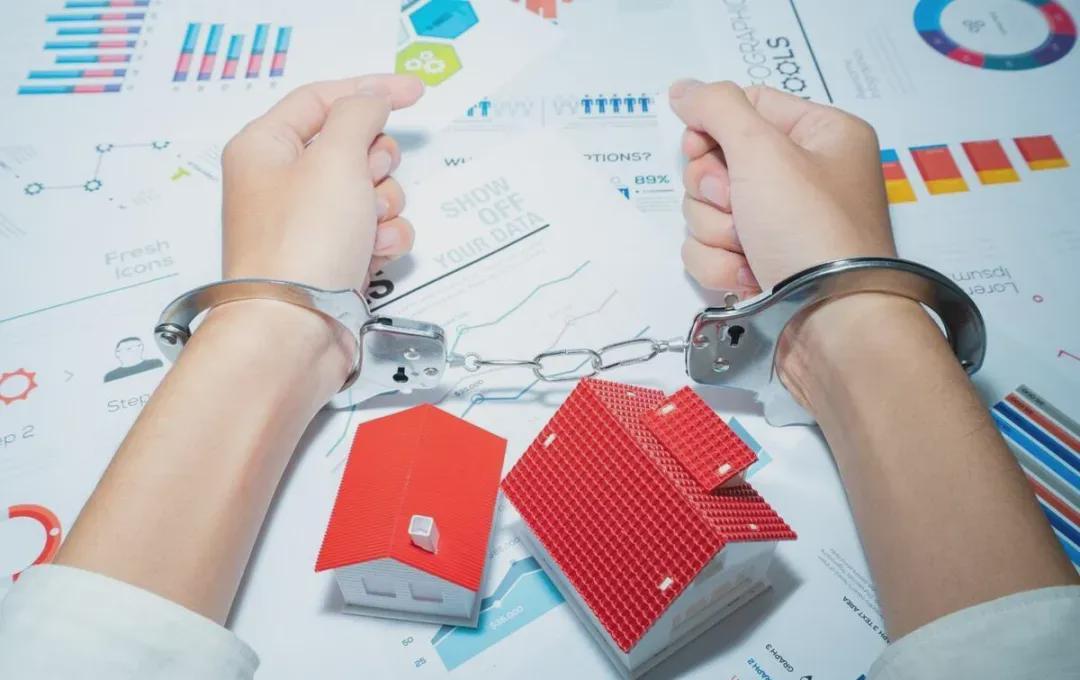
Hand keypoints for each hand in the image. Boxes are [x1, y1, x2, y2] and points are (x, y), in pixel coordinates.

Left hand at [222, 73, 422, 289]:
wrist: (294, 331)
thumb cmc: (302, 242)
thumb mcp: (335, 158)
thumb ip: (360, 113)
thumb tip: (372, 99)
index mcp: (264, 146)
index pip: (322, 99)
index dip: (370, 91)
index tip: (414, 92)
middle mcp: (282, 182)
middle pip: (352, 146)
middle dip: (376, 164)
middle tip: (365, 181)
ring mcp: (309, 223)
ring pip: (371, 191)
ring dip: (383, 206)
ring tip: (367, 228)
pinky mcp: (332, 257)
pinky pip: (375, 231)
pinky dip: (383, 239)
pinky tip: (373, 254)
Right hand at [668, 80, 894, 294]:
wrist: (832, 325)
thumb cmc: (812, 232)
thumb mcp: (764, 151)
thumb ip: (716, 108)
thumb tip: (684, 91)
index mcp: (822, 136)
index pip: (746, 107)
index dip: (712, 129)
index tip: (701, 149)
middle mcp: (803, 177)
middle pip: (717, 162)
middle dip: (715, 192)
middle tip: (740, 208)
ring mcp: (780, 225)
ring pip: (707, 210)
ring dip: (717, 232)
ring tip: (750, 250)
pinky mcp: (761, 265)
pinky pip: (711, 250)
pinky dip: (720, 265)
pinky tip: (750, 277)